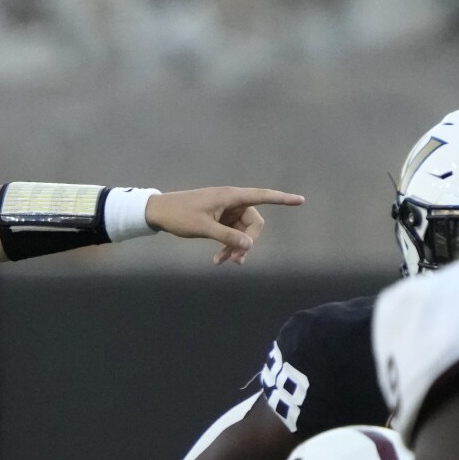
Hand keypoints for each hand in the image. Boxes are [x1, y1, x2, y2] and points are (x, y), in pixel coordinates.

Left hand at [143, 187, 303, 265]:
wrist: (158, 212)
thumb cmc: (179, 215)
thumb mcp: (204, 228)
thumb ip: (227, 236)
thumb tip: (249, 246)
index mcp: (230, 196)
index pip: (262, 196)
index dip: (282, 199)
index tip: (300, 200)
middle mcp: (231, 201)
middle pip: (254, 222)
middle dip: (248, 241)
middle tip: (236, 260)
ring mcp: (225, 211)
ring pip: (242, 231)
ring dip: (235, 247)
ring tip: (222, 262)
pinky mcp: (219, 219)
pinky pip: (231, 233)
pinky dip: (227, 246)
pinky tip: (218, 260)